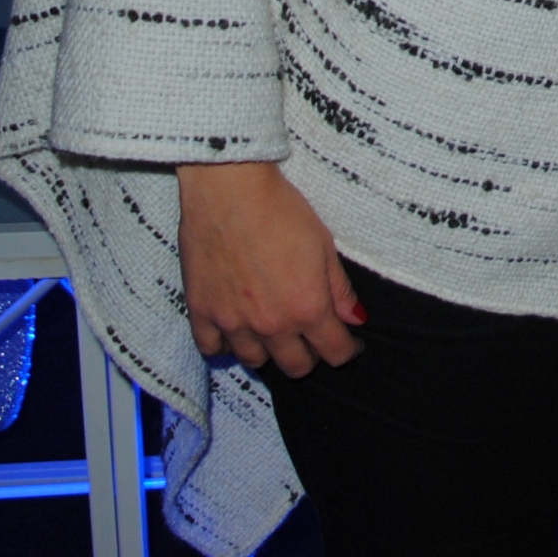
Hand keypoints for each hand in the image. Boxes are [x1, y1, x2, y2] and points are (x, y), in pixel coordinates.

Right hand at [177, 161, 366, 377]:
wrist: (229, 190)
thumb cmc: (281, 210)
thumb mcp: (324, 245)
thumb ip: (340, 289)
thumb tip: (356, 319)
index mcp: (307, 308)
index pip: (334, 352)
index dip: (346, 350)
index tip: (348, 343)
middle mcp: (271, 325)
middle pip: (295, 366)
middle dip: (310, 355)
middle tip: (311, 337)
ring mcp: (233, 322)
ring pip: (255, 361)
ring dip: (268, 352)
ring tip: (273, 332)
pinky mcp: (201, 312)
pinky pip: (212, 349)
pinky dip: (225, 346)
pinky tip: (235, 332)